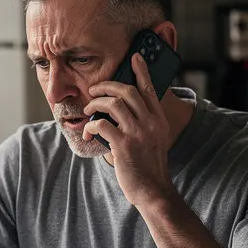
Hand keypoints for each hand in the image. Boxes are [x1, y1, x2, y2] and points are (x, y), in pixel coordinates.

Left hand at [83, 53, 174, 207]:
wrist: (153, 190)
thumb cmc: (149, 166)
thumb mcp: (154, 139)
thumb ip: (143, 123)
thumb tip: (120, 110)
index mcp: (159, 120)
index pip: (150, 89)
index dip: (142, 71)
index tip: (135, 57)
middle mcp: (150, 123)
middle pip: (127, 91)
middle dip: (106, 87)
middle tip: (94, 91)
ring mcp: (138, 133)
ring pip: (113, 104)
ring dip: (95, 105)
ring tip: (88, 111)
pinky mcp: (124, 146)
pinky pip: (102, 125)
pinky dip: (91, 126)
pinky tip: (88, 132)